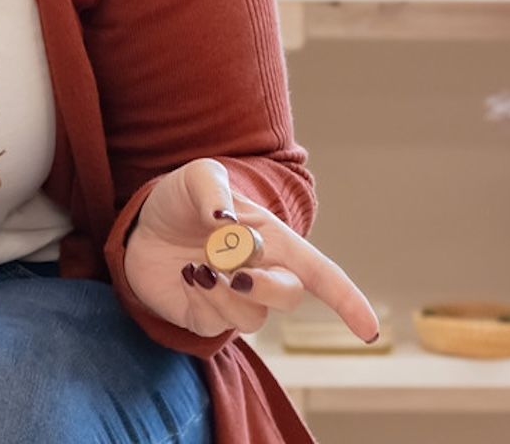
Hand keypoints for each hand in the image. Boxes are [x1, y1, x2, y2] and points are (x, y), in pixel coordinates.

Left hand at [123, 158, 378, 342]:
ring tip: (199, 264)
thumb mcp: (198, 178)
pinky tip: (189, 274)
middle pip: (289, 297)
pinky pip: (219, 324)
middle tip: (231, 268)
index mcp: (274, 239)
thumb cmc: (182, 200)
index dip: (348, 301)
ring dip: (226, 292)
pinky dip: (205, 298)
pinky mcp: (207, 318)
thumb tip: (227, 222)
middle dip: (267, 287)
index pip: (321, 273)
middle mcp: (263, 272)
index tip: (369, 332)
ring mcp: (236, 299)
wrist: (141, 227)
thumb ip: (214, 192)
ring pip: (254, 316)